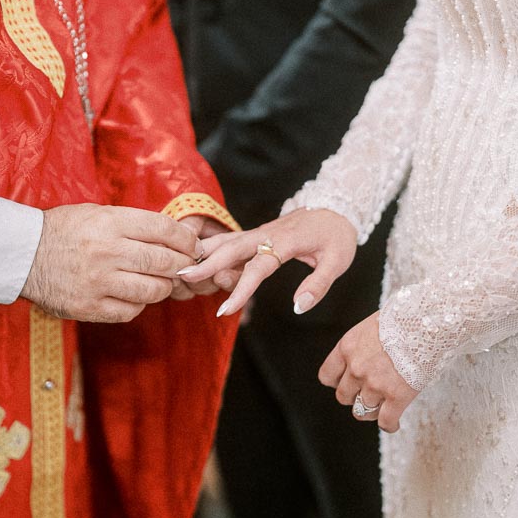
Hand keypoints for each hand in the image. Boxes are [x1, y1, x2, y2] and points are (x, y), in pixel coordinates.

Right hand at [21, 204, 201, 323]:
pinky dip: (139, 304)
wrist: (23, 254)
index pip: (164, 229)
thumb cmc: (64, 230)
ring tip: (159, 281)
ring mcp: (98, 282)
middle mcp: (107, 252)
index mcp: (110, 223)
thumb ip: (134, 224)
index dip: (186, 239)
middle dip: (181, 264)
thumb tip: (176, 235)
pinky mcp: (89, 307)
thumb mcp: (97, 213)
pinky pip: (131, 310)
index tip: (192, 245)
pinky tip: (133, 294)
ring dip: (163, 287)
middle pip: (164, 261)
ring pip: (153, 290)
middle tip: (183, 265)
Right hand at [178, 209, 357, 317]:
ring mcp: (259, 232)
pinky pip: (230, 241)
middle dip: (206, 263)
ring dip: (203, 252)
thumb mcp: (337, 261)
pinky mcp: (256, 234)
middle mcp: (266, 234)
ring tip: (180, 267)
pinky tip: (195, 261)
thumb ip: (318, 284)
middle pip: (231, 248)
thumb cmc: (337, 235)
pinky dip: (211, 249)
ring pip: (225, 240)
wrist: (337, 206)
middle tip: (182, 277)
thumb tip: (299, 307)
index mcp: (286, 241)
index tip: (225, 311)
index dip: (241, 290)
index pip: (258, 268)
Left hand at [319, 312, 417, 433]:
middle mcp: (356, 368)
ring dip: (372, 411)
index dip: (338, 382)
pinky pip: (386, 421)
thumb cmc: (405, 318)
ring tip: (383, 407)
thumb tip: (367, 355)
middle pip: (343, 397)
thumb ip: (362, 346)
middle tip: (369, 393)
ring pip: (362, 412)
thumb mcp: (372, 326)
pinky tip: (394, 423)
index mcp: (347, 347)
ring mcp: (375, 384)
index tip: (347, 382)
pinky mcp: (397, 396)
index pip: (327, 376)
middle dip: (355, 397)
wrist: (428, 321)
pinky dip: (389, 425)